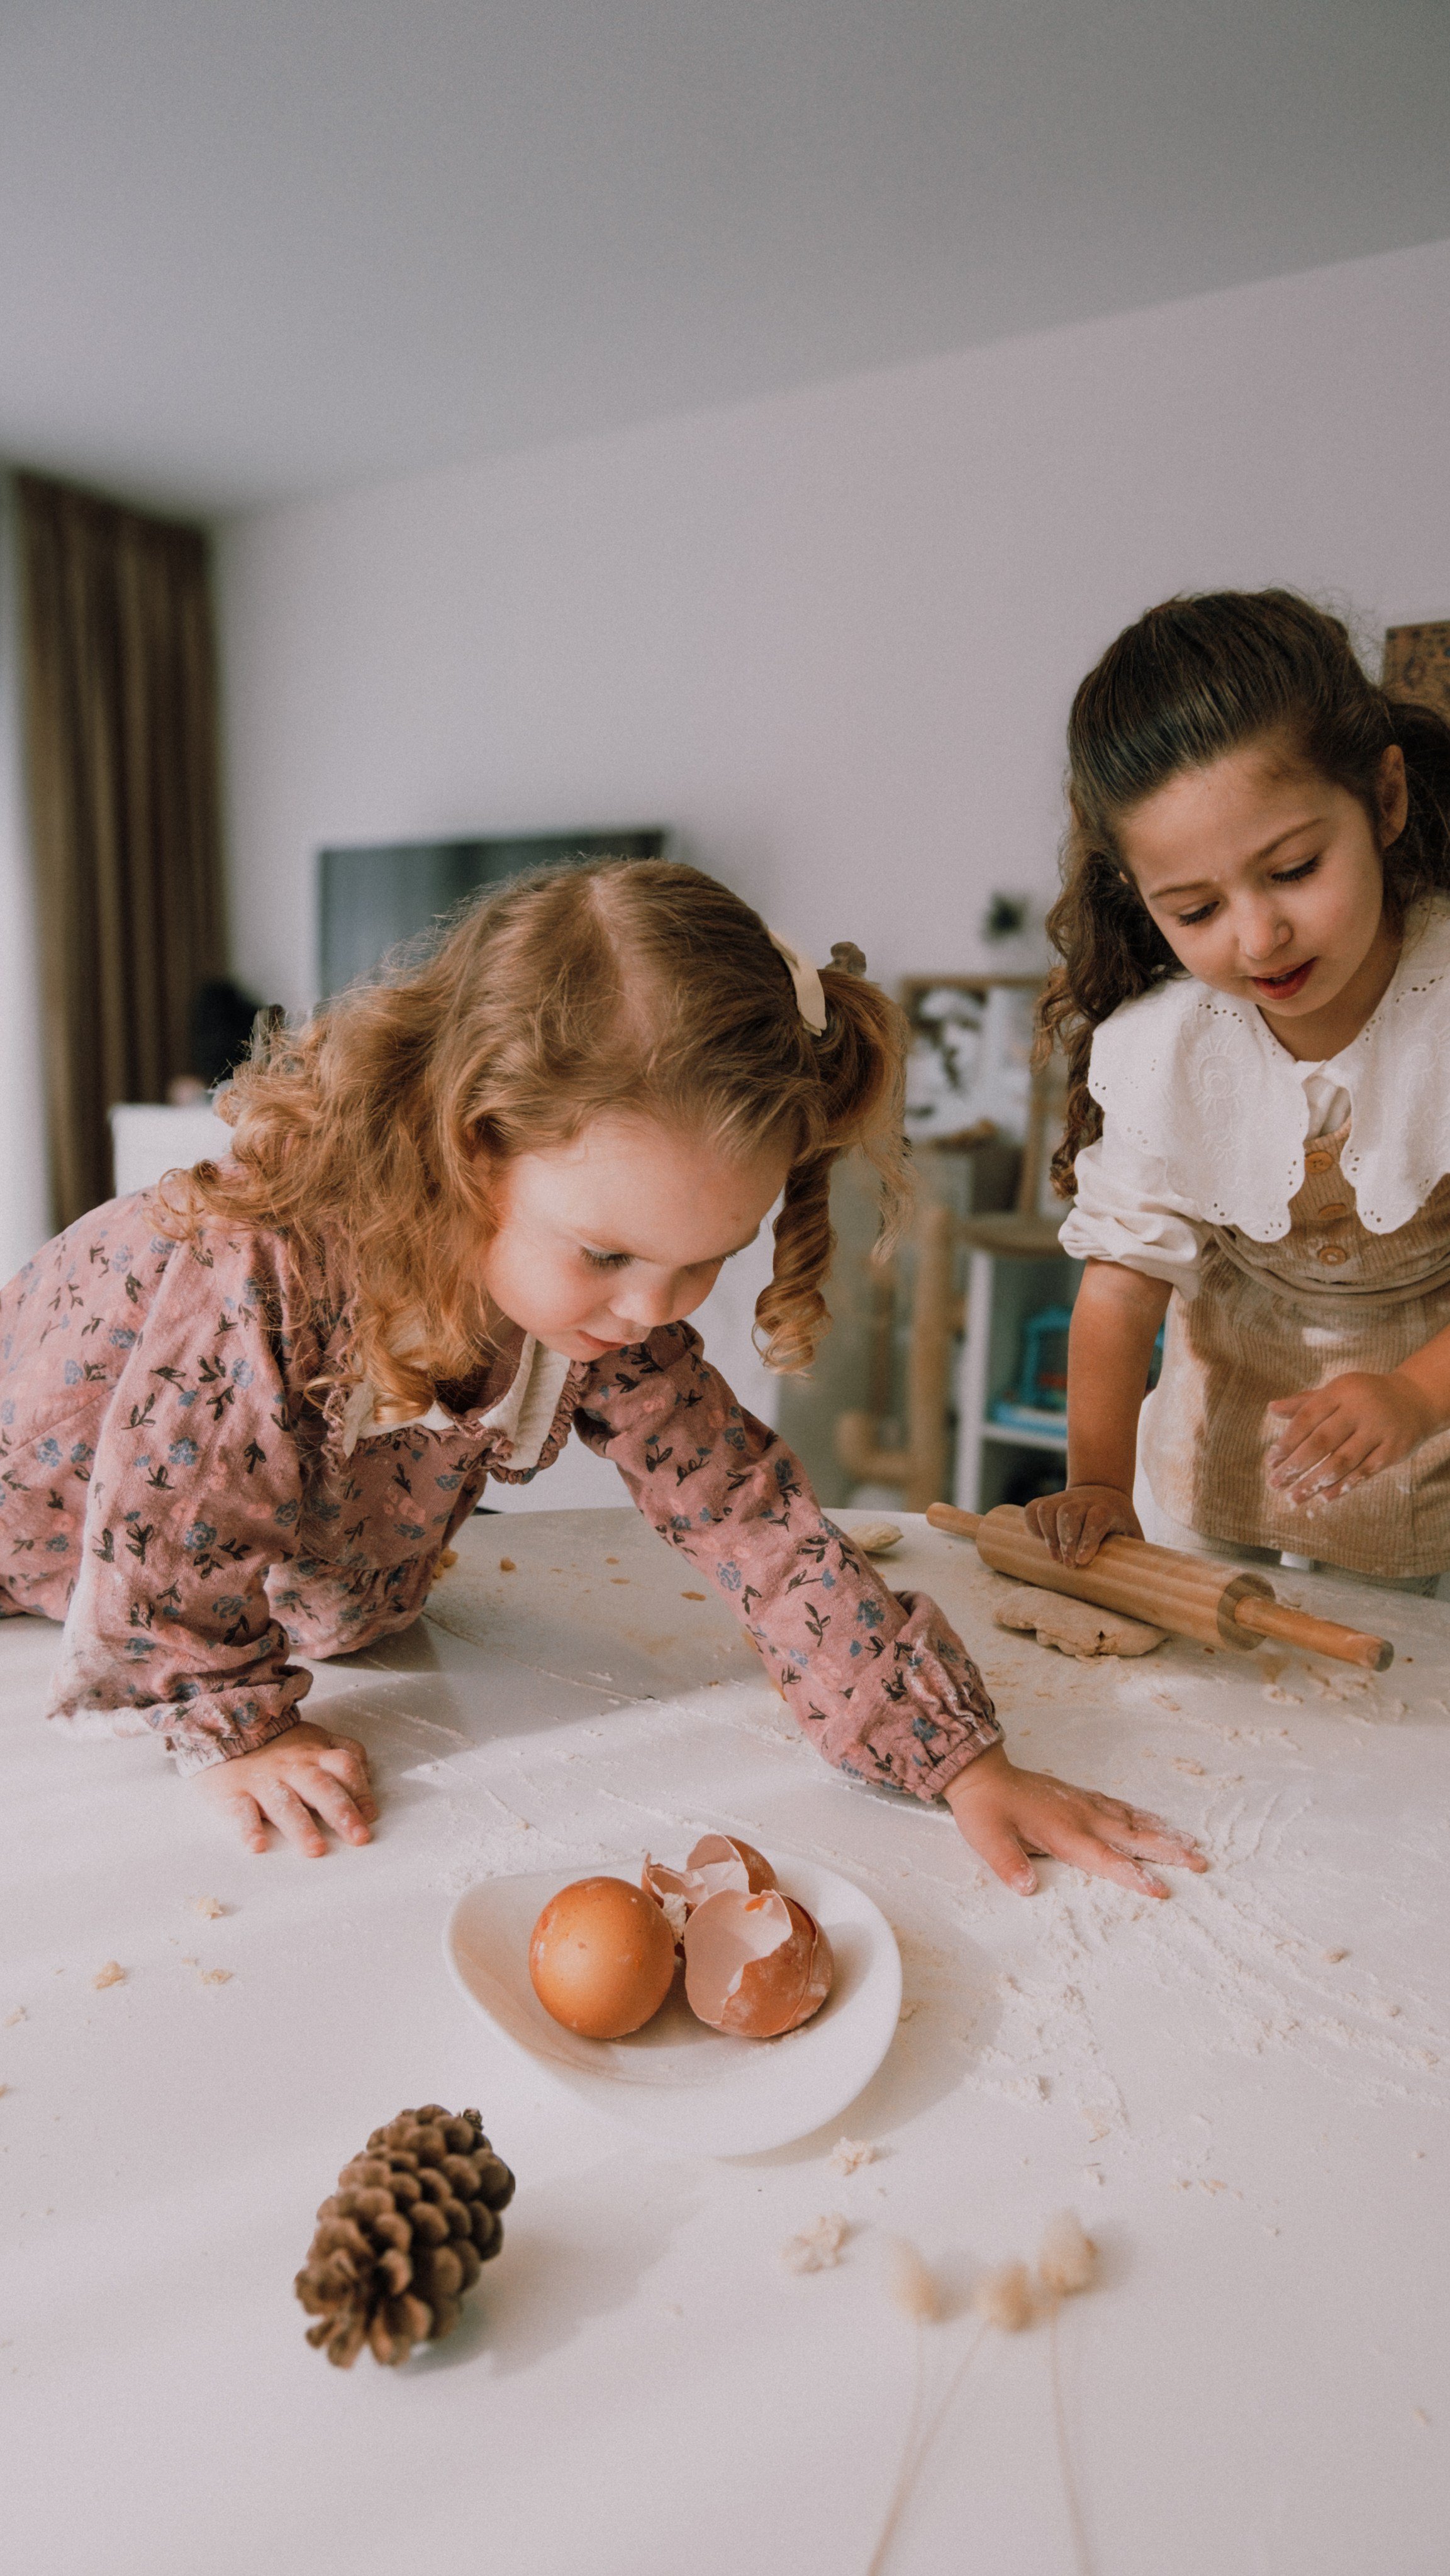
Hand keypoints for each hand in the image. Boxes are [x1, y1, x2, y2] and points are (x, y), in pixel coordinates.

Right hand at [189, 1721, 376, 1855]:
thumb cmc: (275, 1742)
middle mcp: (292, 1767)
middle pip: (321, 1787)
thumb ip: (343, 1752)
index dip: (361, 1789)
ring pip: (284, 1803)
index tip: (370, 1816)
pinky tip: (257, 1845)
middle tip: (358, 1837)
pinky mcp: (232, 1792)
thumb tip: (369, 1776)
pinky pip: (240, 1811)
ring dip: (301, 1826)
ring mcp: (262, 1780)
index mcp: (314, 1754)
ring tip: (316, 1848)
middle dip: (341, 1812)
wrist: (222, 1727)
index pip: (345, 1766)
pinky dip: (248, 1828)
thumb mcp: (314, 1738)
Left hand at [943, 1743, 1205, 1898]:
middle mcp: (1082, 1817)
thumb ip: (1008, 1863)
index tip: (1162, 1890)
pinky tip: (1157, 1821)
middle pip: (1133, 1837)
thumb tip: (1026, 1888)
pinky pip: (1120, 1807)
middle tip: (1201, 1863)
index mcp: (1064, 1832)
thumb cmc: (986, 1810)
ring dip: (1164, 1833)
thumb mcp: (988, 1839)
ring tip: (1193, 1844)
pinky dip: (1143, 1815)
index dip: (1134, 1876)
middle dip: (1168, 1852)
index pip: (1106, 1859)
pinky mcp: (1081, 1798)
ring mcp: (1084, 1805)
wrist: (982, 1774)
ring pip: (1132, 1821)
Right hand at [1024, 1483, 1141, 1565]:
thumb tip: (1138, 1588)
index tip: (1082, 1561)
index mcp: (1108, 1507)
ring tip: (1056, 1558)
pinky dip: (1032, 1526)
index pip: (1097, 1517)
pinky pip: (1033, 1509)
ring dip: (1048, 1536)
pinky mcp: (1048, 1500)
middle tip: (1069, 1564)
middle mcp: (1085, 1499)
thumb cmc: (1119, 1522)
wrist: (1104, 1490)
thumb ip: (1133, 1554)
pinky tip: (1041, 1541)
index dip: (1089, 1538)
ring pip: (1048, 1509)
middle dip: (1066, 1541)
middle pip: (1069, 1513)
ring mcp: (1065, 1498)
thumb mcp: (1132, 1533)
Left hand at [1265, 1370, 1437, 1504]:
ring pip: (1342, 1461)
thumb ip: (1304, 1403)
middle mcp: (1360, 1409)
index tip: (1270, 1461)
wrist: (1416, 1399)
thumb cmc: (1365, 1397)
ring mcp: (1379, 1430)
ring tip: (1294, 1497)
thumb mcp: (1337, 1392)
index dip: (1287, 1441)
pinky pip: (1365, 1472)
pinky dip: (1343, 1486)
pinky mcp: (1394, 1449)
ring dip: (1315, 1482)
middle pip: (1322, 1442)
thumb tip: (1271, 1409)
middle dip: (1295, 1466)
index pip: (1307, 1418)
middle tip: (1275, 1484)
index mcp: (1341, 1391)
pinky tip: (1324, 1497)